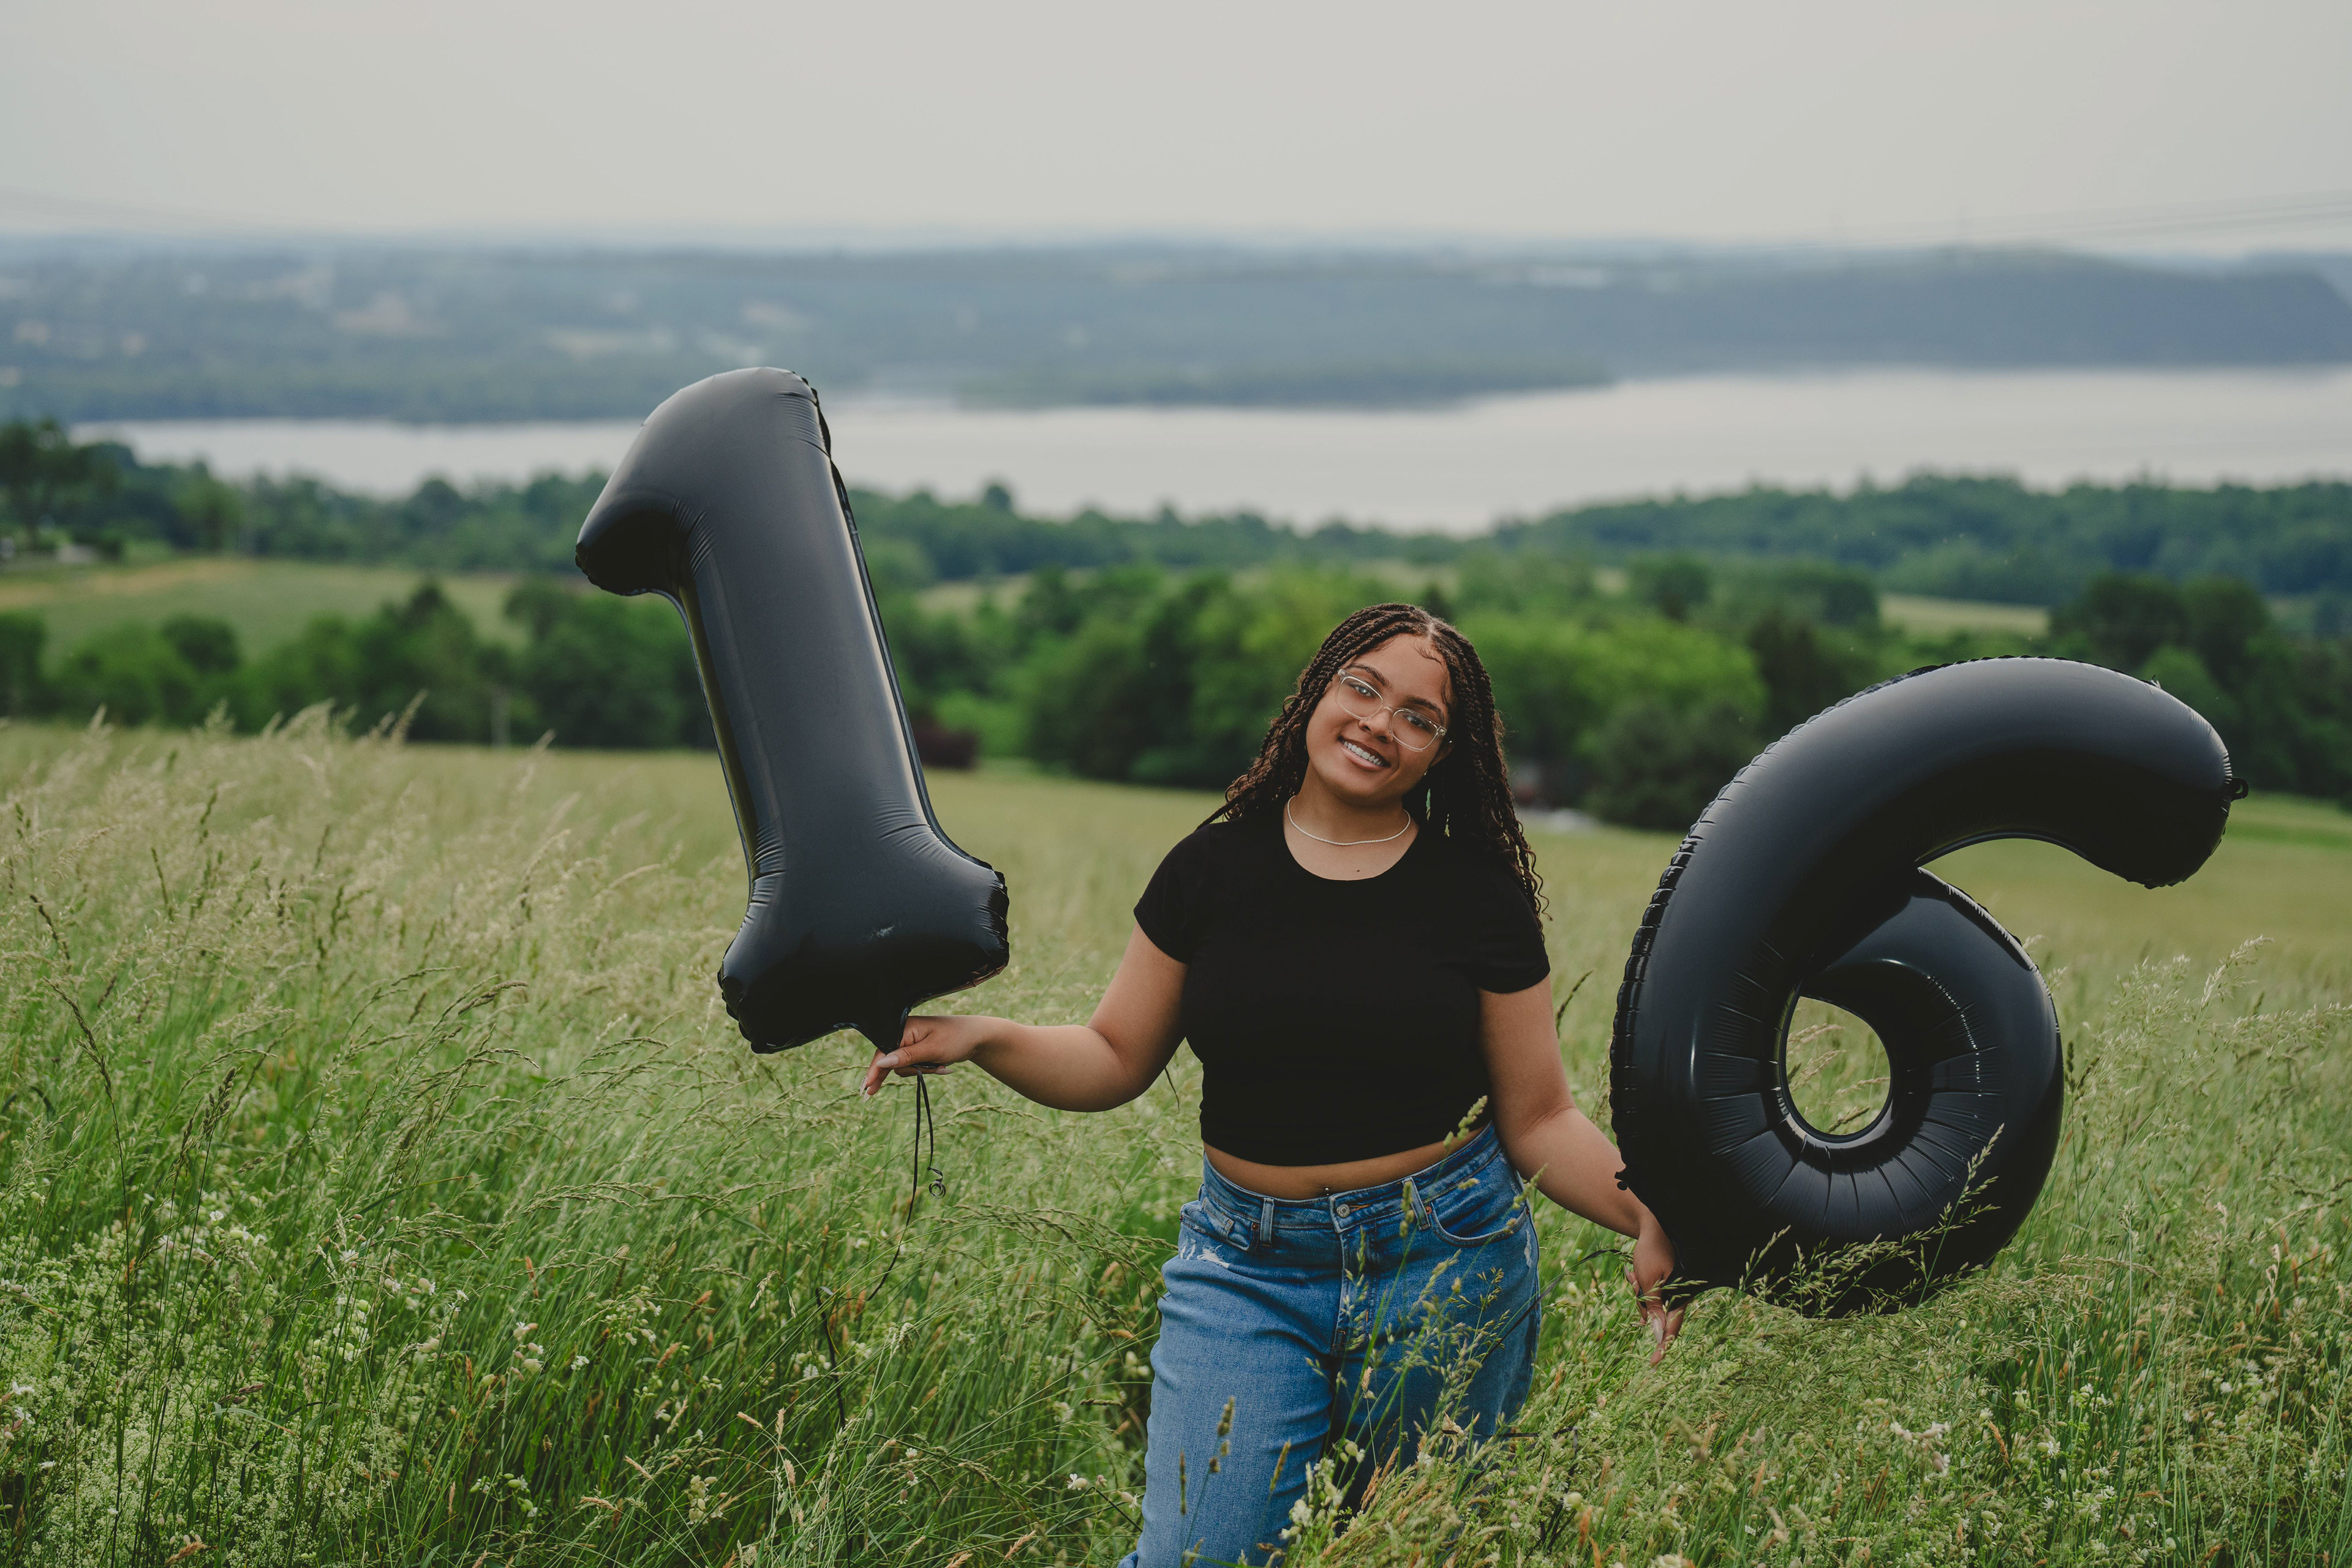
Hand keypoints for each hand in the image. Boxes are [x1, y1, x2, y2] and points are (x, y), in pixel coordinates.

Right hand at [861, 1014, 995, 1097]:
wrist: (977, 1037)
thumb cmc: (956, 1038)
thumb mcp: (932, 1049)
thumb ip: (906, 1057)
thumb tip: (881, 1062)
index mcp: (904, 1028)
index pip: (883, 1052)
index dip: (875, 1070)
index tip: (867, 1087)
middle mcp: (904, 1034)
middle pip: (892, 1062)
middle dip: (911, 1070)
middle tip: (922, 1074)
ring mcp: (911, 1043)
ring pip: (904, 1067)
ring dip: (922, 1070)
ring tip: (942, 1064)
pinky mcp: (918, 1050)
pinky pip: (914, 1066)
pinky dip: (926, 1069)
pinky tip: (943, 1066)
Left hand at [1626, 1210, 1684, 1365]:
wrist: (1655, 1223)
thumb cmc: (1652, 1250)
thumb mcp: (1649, 1280)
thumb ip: (1652, 1308)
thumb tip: (1656, 1335)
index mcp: (1681, 1297)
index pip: (1671, 1329)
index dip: (1662, 1347)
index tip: (1653, 1363)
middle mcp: (1681, 1295)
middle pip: (1655, 1315)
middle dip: (1641, 1303)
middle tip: (1635, 1281)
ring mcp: (1675, 1289)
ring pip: (1650, 1303)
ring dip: (1638, 1292)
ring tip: (1634, 1272)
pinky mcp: (1668, 1283)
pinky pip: (1650, 1293)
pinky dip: (1640, 1285)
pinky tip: (1634, 1272)